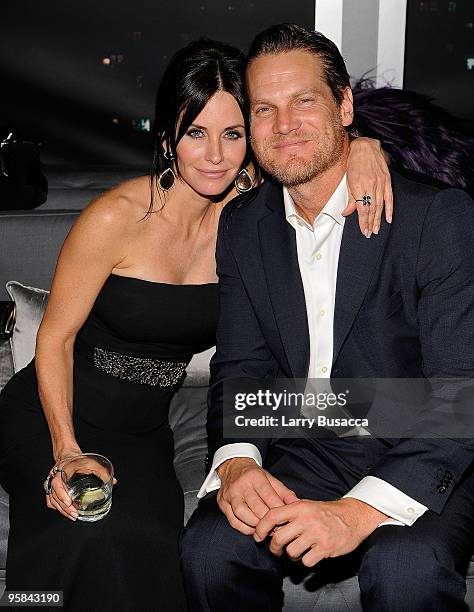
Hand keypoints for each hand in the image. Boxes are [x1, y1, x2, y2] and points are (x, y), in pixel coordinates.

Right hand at [45, 447, 117, 520]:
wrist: (68, 455)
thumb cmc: (79, 459)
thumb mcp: (91, 462)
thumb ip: (102, 471)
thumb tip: (113, 482)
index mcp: (63, 469)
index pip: (57, 483)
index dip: (62, 494)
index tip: (69, 502)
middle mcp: (55, 476)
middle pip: (54, 494)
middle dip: (64, 507)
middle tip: (75, 513)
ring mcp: (51, 483)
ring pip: (52, 499)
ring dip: (62, 509)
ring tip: (73, 515)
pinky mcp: (52, 488)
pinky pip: (50, 500)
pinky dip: (57, 507)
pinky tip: (66, 511)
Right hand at [217, 457, 298, 534]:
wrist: (233, 467)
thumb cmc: (255, 476)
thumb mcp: (270, 479)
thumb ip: (284, 492)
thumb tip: (297, 504)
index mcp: (255, 477)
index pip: (268, 496)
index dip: (278, 510)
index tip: (286, 519)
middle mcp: (241, 485)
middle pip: (256, 507)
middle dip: (269, 521)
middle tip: (278, 529)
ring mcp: (230, 494)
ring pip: (243, 514)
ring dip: (256, 525)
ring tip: (266, 530)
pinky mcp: (222, 503)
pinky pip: (233, 521)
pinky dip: (244, 528)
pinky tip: (253, 530)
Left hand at [254, 498, 387, 566]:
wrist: (353, 517)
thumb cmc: (327, 512)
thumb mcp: (307, 505)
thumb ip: (290, 511)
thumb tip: (269, 522)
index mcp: (299, 507)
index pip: (272, 515)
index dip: (261, 527)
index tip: (258, 536)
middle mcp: (306, 520)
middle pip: (279, 538)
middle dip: (274, 547)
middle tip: (276, 549)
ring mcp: (316, 534)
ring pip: (291, 552)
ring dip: (292, 554)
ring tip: (298, 550)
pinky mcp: (325, 548)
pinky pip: (306, 561)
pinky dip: (306, 561)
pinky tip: (310, 554)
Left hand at [344, 137, 392, 237]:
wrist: (365, 147)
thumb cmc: (353, 163)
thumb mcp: (347, 181)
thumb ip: (349, 198)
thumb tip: (347, 213)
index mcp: (359, 186)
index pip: (362, 209)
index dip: (363, 221)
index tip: (364, 231)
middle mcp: (370, 185)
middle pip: (371, 209)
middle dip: (370, 223)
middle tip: (370, 234)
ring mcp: (380, 182)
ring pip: (380, 205)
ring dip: (378, 219)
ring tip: (377, 229)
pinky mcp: (387, 180)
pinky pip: (389, 197)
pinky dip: (389, 208)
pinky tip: (388, 218)